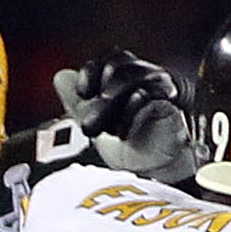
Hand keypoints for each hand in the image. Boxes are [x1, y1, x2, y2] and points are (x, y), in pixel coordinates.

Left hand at [53, 51, 196, 180]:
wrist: (155, 173)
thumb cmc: (132, 147)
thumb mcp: (97, 123)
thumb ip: (78, 101)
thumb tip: (60, 77)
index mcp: (130, 77)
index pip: (110, 57)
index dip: (91, 70)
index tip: (82, 92)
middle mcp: (147, 77)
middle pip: (117, 66)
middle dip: (98, 97)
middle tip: (90, 126)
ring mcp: (160, 88)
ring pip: (130, 79)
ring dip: (110, 107)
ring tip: (107, 131)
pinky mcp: (170, 103)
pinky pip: (146, 97)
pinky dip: (128, 116)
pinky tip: (123, 134)